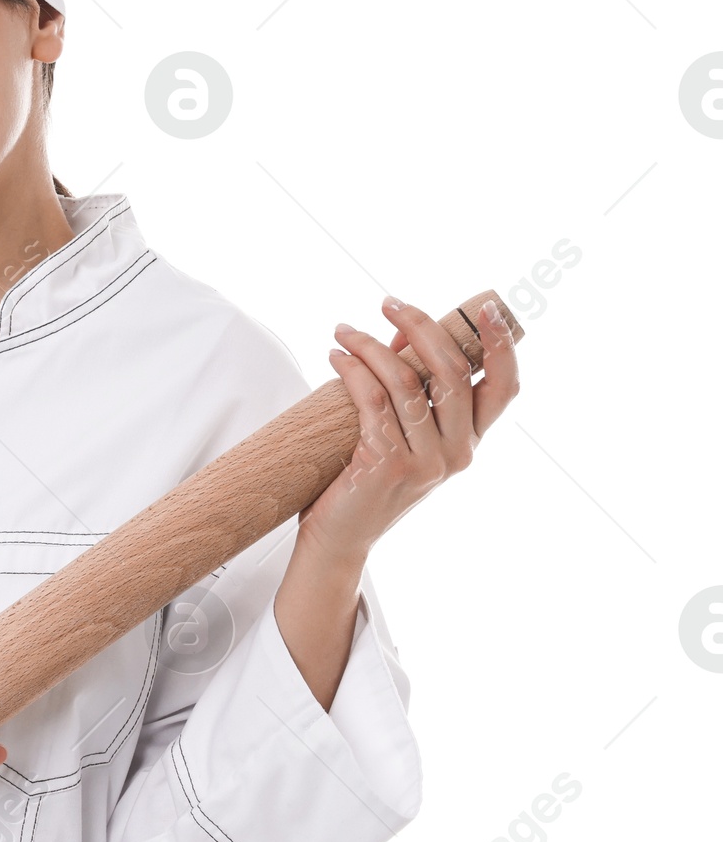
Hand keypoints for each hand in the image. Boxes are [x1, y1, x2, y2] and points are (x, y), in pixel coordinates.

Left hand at [296, 294, 519, 565]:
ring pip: (405, 381)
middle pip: (452, 372)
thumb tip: (401, 336)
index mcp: (469, 442)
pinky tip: (336, 357)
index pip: (504, 389)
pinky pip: (371, 400)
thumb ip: (413, 394)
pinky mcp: (388, 464)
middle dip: (420, 326)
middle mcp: (457, 453)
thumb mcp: (403, 436)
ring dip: (370, 346)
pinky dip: (352, 370)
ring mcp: (426, 462)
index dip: (501, 346)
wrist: (339, 538)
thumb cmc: (366, 482)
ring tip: (344, 331)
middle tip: (388, 303)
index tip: (487, 309)